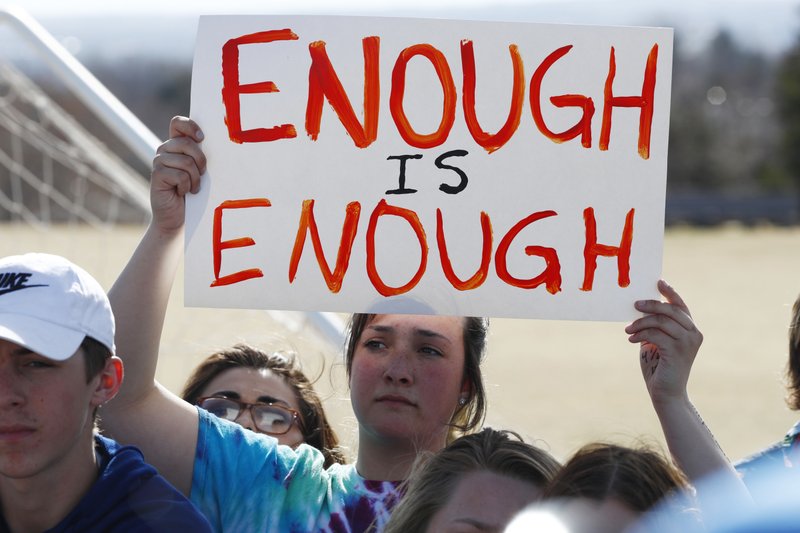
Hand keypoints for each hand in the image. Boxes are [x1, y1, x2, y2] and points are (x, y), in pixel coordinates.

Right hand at [150, 116, 206, 232]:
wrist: (177, 217)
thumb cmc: (193, 193)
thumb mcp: (200, 171)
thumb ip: (201, 155)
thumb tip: (219, 142)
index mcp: (176, 144)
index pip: (178, 123)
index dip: (190, 126)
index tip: (202, 138)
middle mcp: (165, 149)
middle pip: (186, 143)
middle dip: (200, 160)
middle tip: (202, 174)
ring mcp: (159, 161)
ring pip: (185, 161)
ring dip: (195, 178)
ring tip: (192, 187)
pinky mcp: (156, 175)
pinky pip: (180, 175)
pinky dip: (187, 186)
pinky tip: (183, 192)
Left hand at [625, 280, 702, 404]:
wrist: (665, 393)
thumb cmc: (658, 367)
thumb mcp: (656, 341)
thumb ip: (655, 326)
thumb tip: (639, 307)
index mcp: (690, 330)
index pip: (681, 306)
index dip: (670, 292)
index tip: (658, 282)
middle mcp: (693, 334)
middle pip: (671, 310)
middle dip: (651, 304)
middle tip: (634, 304)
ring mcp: (688, 343)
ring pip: (662, 321)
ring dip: (641, 322)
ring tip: (628, 329)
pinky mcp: (678, 352)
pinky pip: (656, 334)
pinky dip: (641, 334)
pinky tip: (631, 339)